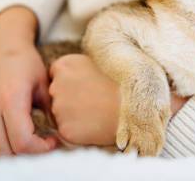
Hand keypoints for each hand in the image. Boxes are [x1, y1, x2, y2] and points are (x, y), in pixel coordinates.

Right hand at [0, 6, 57, 157]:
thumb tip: (63, 134)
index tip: (51, 142)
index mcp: (11, 100)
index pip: (22, 142)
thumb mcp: (44, 85)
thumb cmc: (27, 65)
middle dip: (24, 155)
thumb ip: (52, 110)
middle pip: (3, 150)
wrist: (3, 47)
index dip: (40, 149)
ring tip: (16, 151)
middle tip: (37, 147)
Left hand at [48, 54, 186, 146]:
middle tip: (94, 101)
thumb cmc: (124, 84)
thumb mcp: (101, 62)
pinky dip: (78, 131)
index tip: (87, 86)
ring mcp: (59, 108)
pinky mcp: (65, 129)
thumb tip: (69, 75)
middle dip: (69, 98)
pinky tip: (95, 125)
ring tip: (97, 112)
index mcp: (66, 64)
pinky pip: (67, 131)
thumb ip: (79, 68)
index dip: (71, 81)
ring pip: (59, 114)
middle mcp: (57, 84)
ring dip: (72, 115)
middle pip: (55, 94)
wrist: (139, 108)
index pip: (56, 74)